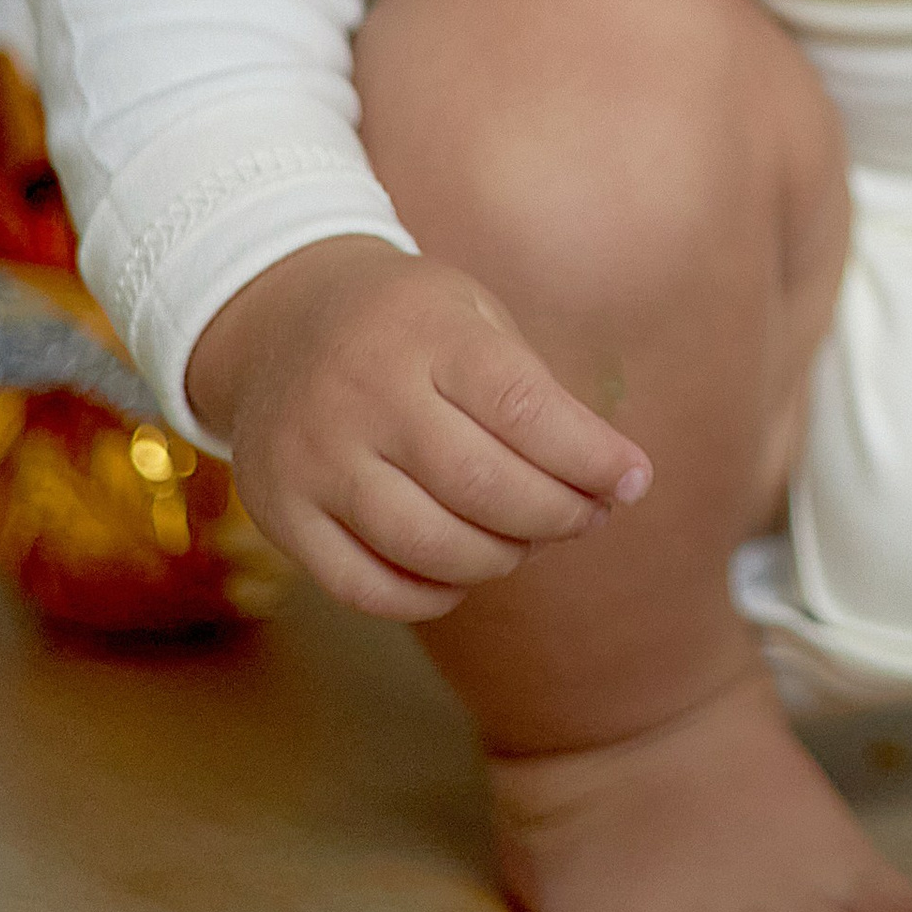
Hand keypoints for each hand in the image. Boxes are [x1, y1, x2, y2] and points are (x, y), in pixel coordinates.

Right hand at [183, 236, 651, 622]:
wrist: (277, 319)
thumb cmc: (408, 325)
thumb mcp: (473, 316)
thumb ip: (533, 392)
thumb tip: (613, 480)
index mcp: (424, 334)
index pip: (523, 408)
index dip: (590, 457)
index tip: (635, 480)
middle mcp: (362, 395)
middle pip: (482, 487)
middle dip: (557, 515)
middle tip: (589, 515)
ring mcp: (313, 458)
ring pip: (427, 545)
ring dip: (501, 559)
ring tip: (527, 539)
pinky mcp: (280, 513)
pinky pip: (365, 587)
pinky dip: (429, 596)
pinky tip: (461, 574)